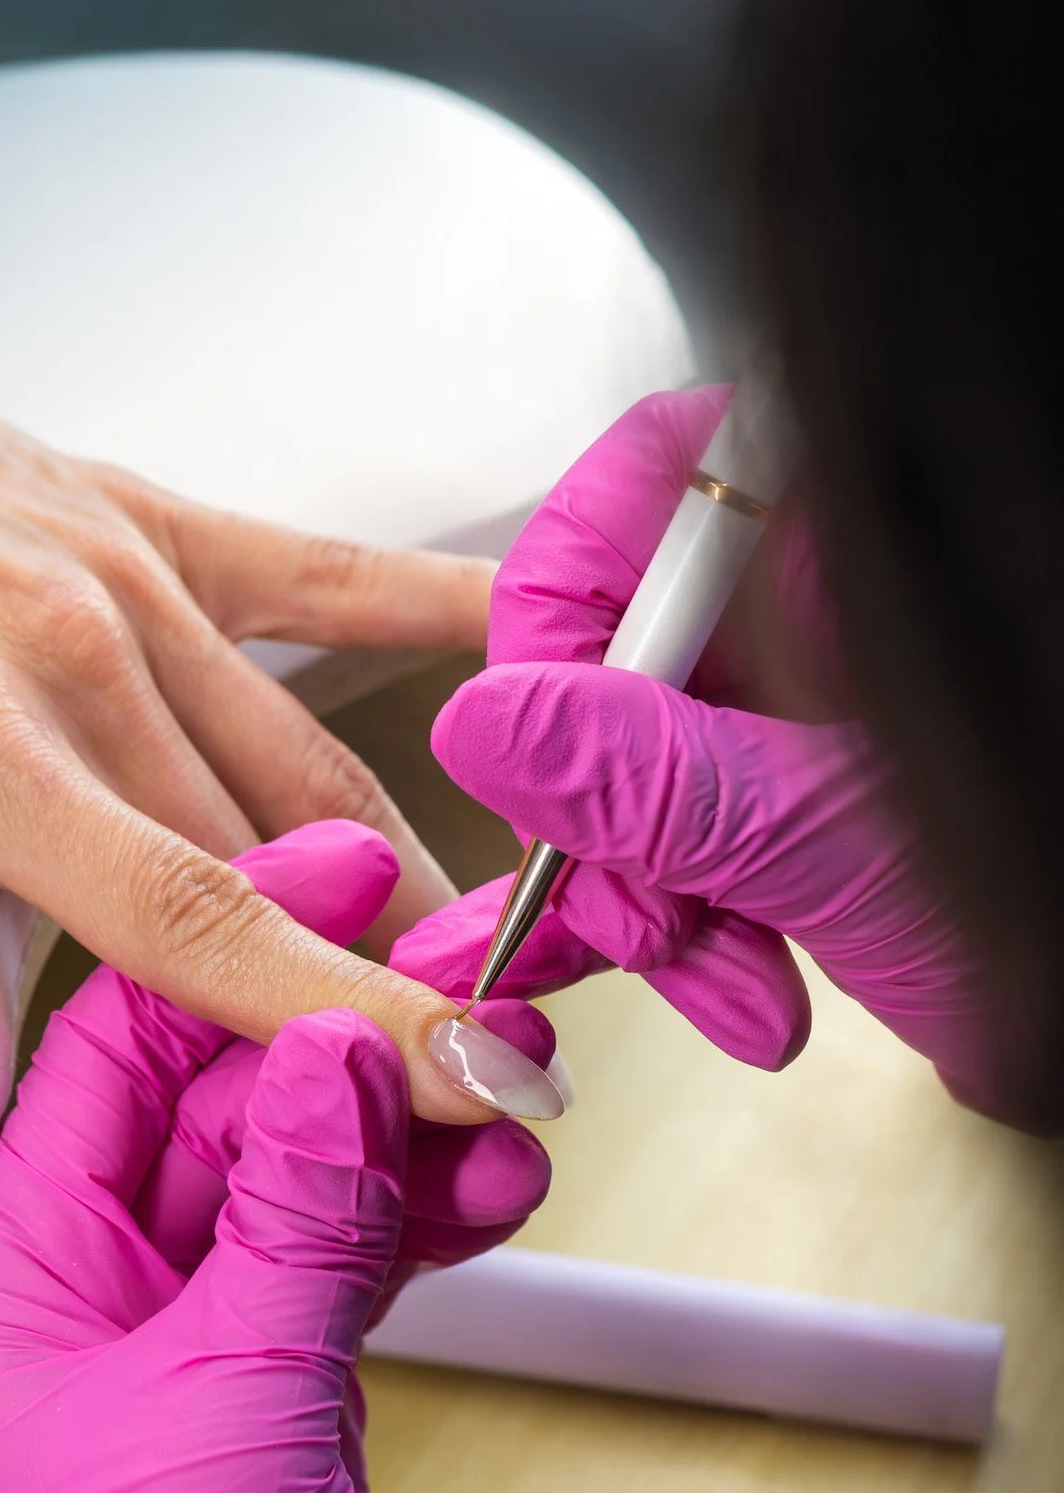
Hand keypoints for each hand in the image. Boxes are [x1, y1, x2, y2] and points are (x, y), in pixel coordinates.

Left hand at [0, 52, 496, 1116]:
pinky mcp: (134, 513)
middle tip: (466, 1076)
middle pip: (294, 865)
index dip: (356, 1014)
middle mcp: (79, 656)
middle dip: (394, 978)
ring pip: (323, 760)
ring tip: (486, 963)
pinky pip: (325, 574)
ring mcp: (124, 576)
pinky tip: (534, 654)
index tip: (479, 1080)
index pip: (204, 916)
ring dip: (416, 870)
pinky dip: (442, 620)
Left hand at [0, 823, 550, 1492]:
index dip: (225, 940)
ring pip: (307, 1184)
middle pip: (226, 1107)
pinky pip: (351, 1268)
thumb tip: (331, 1048)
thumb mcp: (229, 1406)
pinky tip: (491, 1192)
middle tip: (468, 974)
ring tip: (509, 1097)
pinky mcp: (282, 1409)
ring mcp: (197, 1355)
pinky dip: (423, 1223)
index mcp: (18, 1282)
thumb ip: (292, 1214)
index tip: (336, 862)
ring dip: (409, 1131)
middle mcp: (97, 1303)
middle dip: (348, 1037)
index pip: (114, 1054)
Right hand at [400, 387, 1014, 1114]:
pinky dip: (691, 917)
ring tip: (724, 982)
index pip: (624, 504)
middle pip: (609, 649)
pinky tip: (744, 988)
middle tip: (647, 922)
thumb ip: (649, 779)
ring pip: (629, 754)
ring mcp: (799, 686)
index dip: (553, 638)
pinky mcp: (789, 779)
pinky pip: (677, 825)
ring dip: (649, 891)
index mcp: (837, 538)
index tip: (540, 771)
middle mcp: (808, 593)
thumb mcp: (829, 838)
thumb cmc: (1046, 880)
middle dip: (604, 815)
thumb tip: (485, 724)